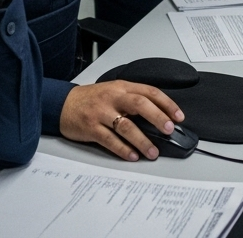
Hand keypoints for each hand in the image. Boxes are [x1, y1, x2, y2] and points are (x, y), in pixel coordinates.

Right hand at [59, 81, 185, 160]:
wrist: (63, 104)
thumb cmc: (92, 99)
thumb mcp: (114, 92)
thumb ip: (134, 100)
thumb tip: (160, 118)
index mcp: (122, 88)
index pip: (149, 92)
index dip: (166, 104)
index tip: (179, 116)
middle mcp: (113, 98)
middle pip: (140, 104)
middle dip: (158, 117)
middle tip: (170, 129)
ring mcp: (101, 113)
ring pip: (126, 125)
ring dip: (142, 140)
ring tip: (152, 152)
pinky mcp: (91, 127)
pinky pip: (110, 139)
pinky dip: (123, 149)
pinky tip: (132, 155)